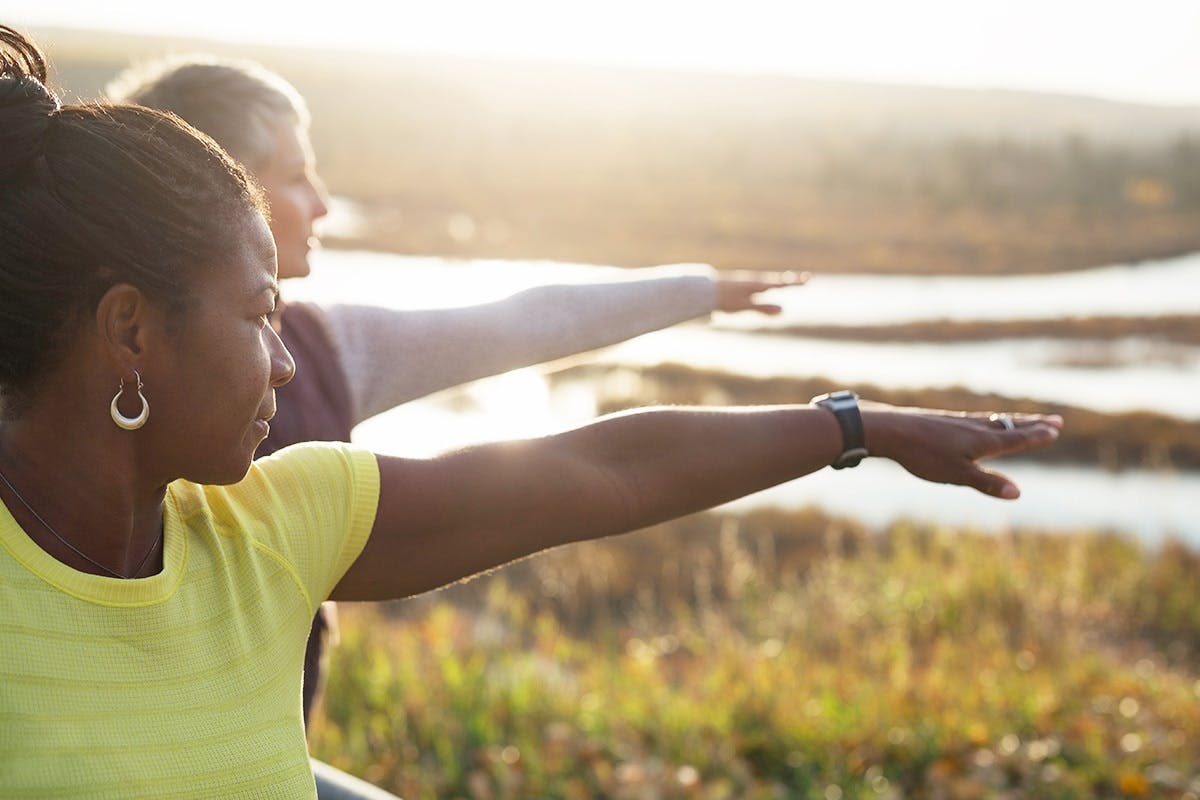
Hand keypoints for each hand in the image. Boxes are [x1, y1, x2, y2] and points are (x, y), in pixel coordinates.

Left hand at [714, 270, 808, 314]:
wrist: (704, 290)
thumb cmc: (725, 299)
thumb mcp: (745, 306)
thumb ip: (763, 308)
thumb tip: (783, 310)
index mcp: (758, 285)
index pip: (781, 284)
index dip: (795, 283)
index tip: (808, 279)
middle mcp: (754, 281)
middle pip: (776, 280)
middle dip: (790, 280)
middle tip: (804, 278)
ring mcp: (747, 282)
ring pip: (767, 281)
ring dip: (779, 281)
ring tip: (787, 280)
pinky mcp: (739, 284)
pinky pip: (758, 284)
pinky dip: (767, 284)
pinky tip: (763, 286)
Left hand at [862, 404, 1063, 499]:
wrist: (891, 430)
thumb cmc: (924, 455)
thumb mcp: (957, 475)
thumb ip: (987, 483)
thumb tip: (1018, 493)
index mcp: (983, 441)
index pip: (1017, 438)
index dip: (1036, 436)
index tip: (1055, 430)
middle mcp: (976, 427)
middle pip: (1010, 425)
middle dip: (1033, 425)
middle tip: (1055, 420)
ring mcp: (959, 422)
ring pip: (994, 421)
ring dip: (1014, 421)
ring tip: (1025, 420)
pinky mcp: (944, 421)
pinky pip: (976, 420)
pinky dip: (991, 420)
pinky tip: (982, 423)